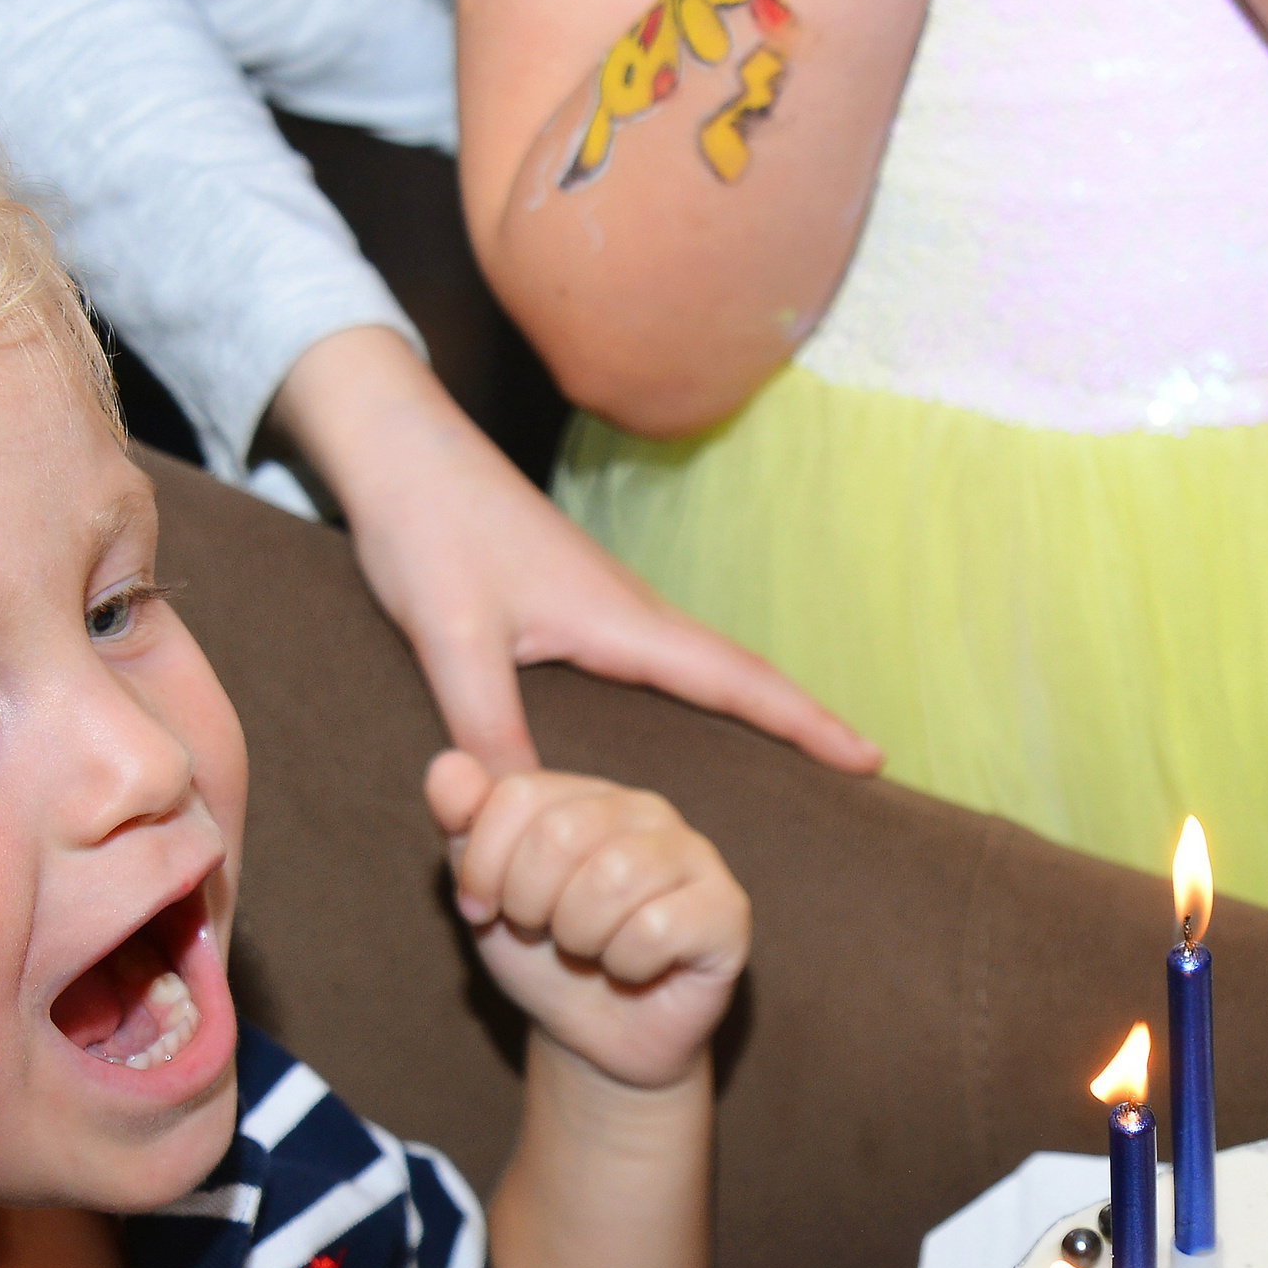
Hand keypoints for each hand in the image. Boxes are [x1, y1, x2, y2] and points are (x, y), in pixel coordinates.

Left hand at [269, 327, 880, 778]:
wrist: (397, 453)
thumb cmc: (428, 529)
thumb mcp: (450, 636)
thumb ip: (487, 725)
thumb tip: (523, 814)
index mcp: (622, 620)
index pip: (737, 679)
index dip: (805, 721)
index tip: (869, 756)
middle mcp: (631, 615)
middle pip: (741, 676)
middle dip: (803, 720)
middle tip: (863, 767)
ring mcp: (609, 612)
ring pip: (705, 670)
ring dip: (760, 706)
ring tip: (804, 755)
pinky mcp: (579, 613)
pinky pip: (665, 667)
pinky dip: (705, 695)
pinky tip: (697, 722)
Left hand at [426, 749, 749, 1091]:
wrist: (596, 1040)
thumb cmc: (545, 960)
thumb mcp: (485, 894)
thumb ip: (460, 825)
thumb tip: (446, 766)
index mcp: (582, 793)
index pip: (517, 794)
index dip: (484, 867)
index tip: (486, 908)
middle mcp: (644, 809)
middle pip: (562, 834)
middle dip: (532, 906)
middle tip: (546, 935)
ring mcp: (694, 854)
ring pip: (613, 878)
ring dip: (581, 938)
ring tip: (590, 952)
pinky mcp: (727, 909)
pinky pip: (657, 928)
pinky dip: (627, 965)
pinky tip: (634, 969)